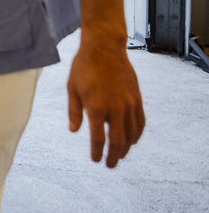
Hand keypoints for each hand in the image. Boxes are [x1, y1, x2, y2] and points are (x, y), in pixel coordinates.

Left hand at [67, 41, 144, 167]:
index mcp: (96, 107)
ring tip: (120, 155)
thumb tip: (74, 131)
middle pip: (117, 141)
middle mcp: (115, 108)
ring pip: (131, 134)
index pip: (98, 138)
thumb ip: (74, 111)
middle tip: (110, 165)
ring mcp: (128, 103)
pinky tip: (132, 140)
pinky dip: (137, 134)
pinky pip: (140, 121)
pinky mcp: (137, 98)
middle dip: (113, 156)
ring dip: (126, 148)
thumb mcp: (72, 88)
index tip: (95, 160)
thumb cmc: (83, 67)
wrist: (104, 47)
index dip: (97, 152)